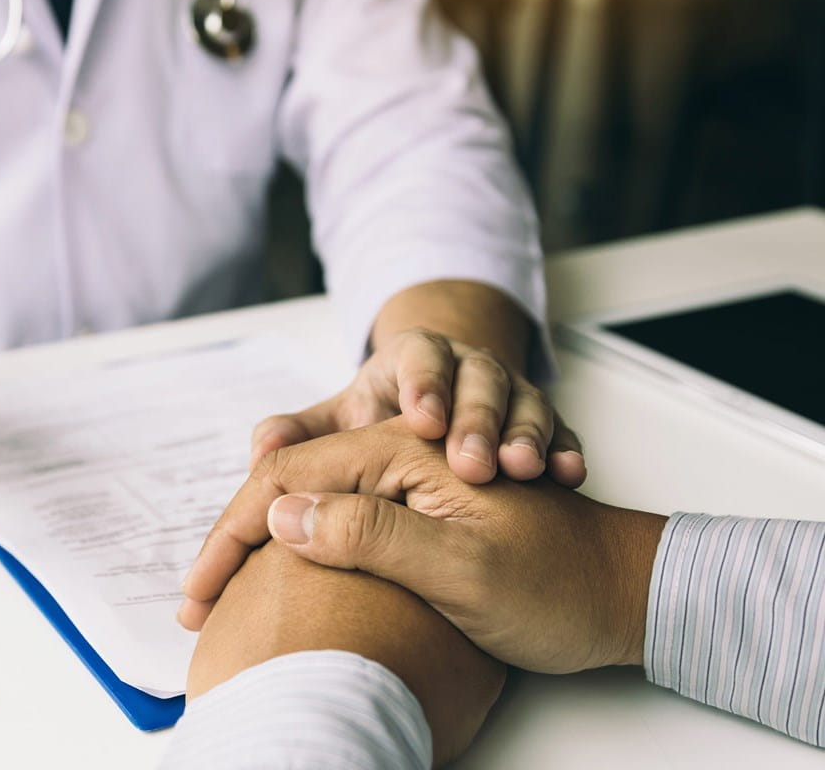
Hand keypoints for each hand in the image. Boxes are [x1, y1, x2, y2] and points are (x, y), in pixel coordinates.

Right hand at [180, 417, 665, 673]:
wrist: (623, 595)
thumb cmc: (557, 584)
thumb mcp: (465, 566)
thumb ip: (374, 533)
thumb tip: (281, 513)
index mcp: (405, 451)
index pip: (292, 477)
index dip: (236, 534)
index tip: (199, 597)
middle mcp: (400, 455)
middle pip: (291, 485)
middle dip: (237, 539)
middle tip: (198, 603)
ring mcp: (407, 483)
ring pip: (311, 502)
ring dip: (261, 544)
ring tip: (226, 591)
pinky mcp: (416, 514)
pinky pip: (342, 522)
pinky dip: (302, 550)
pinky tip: (283, 575)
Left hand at [249, 328, 585, 486]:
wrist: (449, 411)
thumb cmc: (387, 424)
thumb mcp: (346, 425)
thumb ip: (304, 439)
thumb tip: (263, 458)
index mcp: (410, 365)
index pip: (418, 359)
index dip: (424, 384)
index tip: (422, 419)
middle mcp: (462, 373)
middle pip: (477, 378)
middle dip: (477, 417)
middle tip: (474, 464)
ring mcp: (506, 395)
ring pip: (523, 400)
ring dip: (524, 432)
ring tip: (523, 469)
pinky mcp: (539, 425)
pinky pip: (561, 430)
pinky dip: (566, 449)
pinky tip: (571, 474)